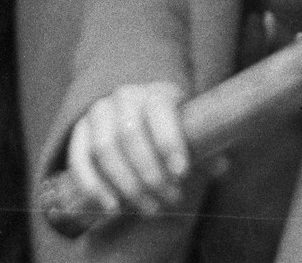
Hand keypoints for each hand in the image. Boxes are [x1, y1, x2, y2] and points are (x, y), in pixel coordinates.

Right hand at [66, 81, 194, 217]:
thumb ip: (205, 149)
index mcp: (154, 94)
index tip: (181, 173)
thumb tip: (222, 167)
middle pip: (130, 135)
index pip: (159, 111)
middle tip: (169, 200)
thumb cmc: (168, 130)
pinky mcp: (79, 133)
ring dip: (126, 184)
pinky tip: (112, 206)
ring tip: (148, 208)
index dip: (169, 141)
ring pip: (104, 149)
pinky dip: (93, 185)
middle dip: (150, 174)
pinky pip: (79, 159)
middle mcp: (123, 98)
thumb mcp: (188, 132)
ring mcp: (97, 113)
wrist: (135, 114)